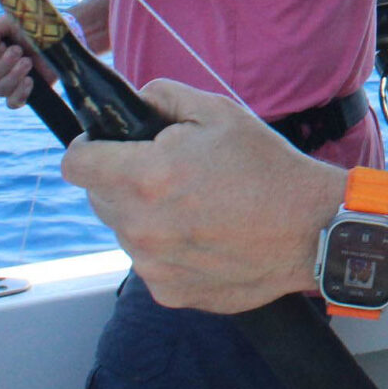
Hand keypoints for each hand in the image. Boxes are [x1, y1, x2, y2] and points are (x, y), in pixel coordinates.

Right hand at [0, 14, 56, 109]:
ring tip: (28, 62)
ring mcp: (11, 82)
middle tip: (19, 50)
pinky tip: (30, 80)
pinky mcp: (25, 91)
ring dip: (13, 76)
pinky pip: (13, 103)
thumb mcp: (13, 20)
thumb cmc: (35, 26)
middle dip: (3, 63)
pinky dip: (20, 93)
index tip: (0, 46)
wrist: (61, 36)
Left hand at [60, 79, 340, 311]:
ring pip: (125, 232)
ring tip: (195, 208)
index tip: (105, 147)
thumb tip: (133, 100)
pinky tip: (204, 236)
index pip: (75, 164)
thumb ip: (164, 96)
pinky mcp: (169, 292)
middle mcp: (141, 226)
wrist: (311, 229)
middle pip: (98, 198)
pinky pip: (149, 263)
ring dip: (145, 217)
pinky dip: (167, 249)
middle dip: (122, 181)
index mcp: (146, 176)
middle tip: (168, 174)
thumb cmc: (269, 169)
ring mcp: (153, 265)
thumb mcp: (220, 112)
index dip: (88, 148)